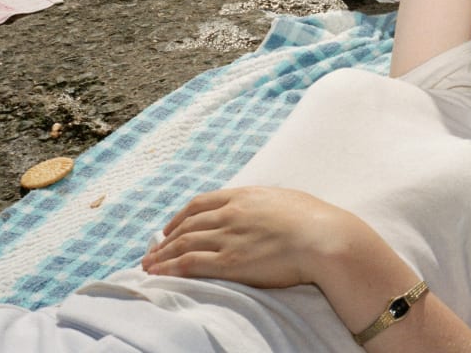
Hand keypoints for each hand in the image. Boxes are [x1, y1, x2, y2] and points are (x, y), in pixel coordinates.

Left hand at [142, 186, 360, 289]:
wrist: (323, 237)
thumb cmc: (314, 219)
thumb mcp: (285, 200)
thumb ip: (264, 204)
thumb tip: (262, 208)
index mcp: (244, 196)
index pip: (201, 203)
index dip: (180, 216)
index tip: (170, 227)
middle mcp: (230, 214)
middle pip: (187, 224)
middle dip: (165, 239)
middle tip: (153, 251)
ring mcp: (228, 237)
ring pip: (183, 244)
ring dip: (161, 255)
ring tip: (148, 265)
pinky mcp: (229, 262)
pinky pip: (190, 264)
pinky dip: (170, 268)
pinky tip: (158, 274)